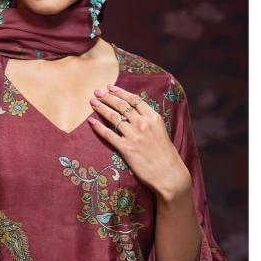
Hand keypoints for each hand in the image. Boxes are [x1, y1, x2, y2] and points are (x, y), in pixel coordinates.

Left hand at [88, 84, 190, 201]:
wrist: (169, 173)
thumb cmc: (165, 154)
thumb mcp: (160, 131)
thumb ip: (148, 120)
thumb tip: (134, 113)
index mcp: (153, 117)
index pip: (134, 100)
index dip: (120, 92)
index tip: (110, 87)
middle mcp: (143, 123)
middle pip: (121, 105)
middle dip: (107, 97)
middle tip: (97, 92)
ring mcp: (134, 135)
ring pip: (113, 117)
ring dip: (101, 108)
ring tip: (92, 103)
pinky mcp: (126, 148)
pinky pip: (109, 134)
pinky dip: (98, 127)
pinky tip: (91, 122)